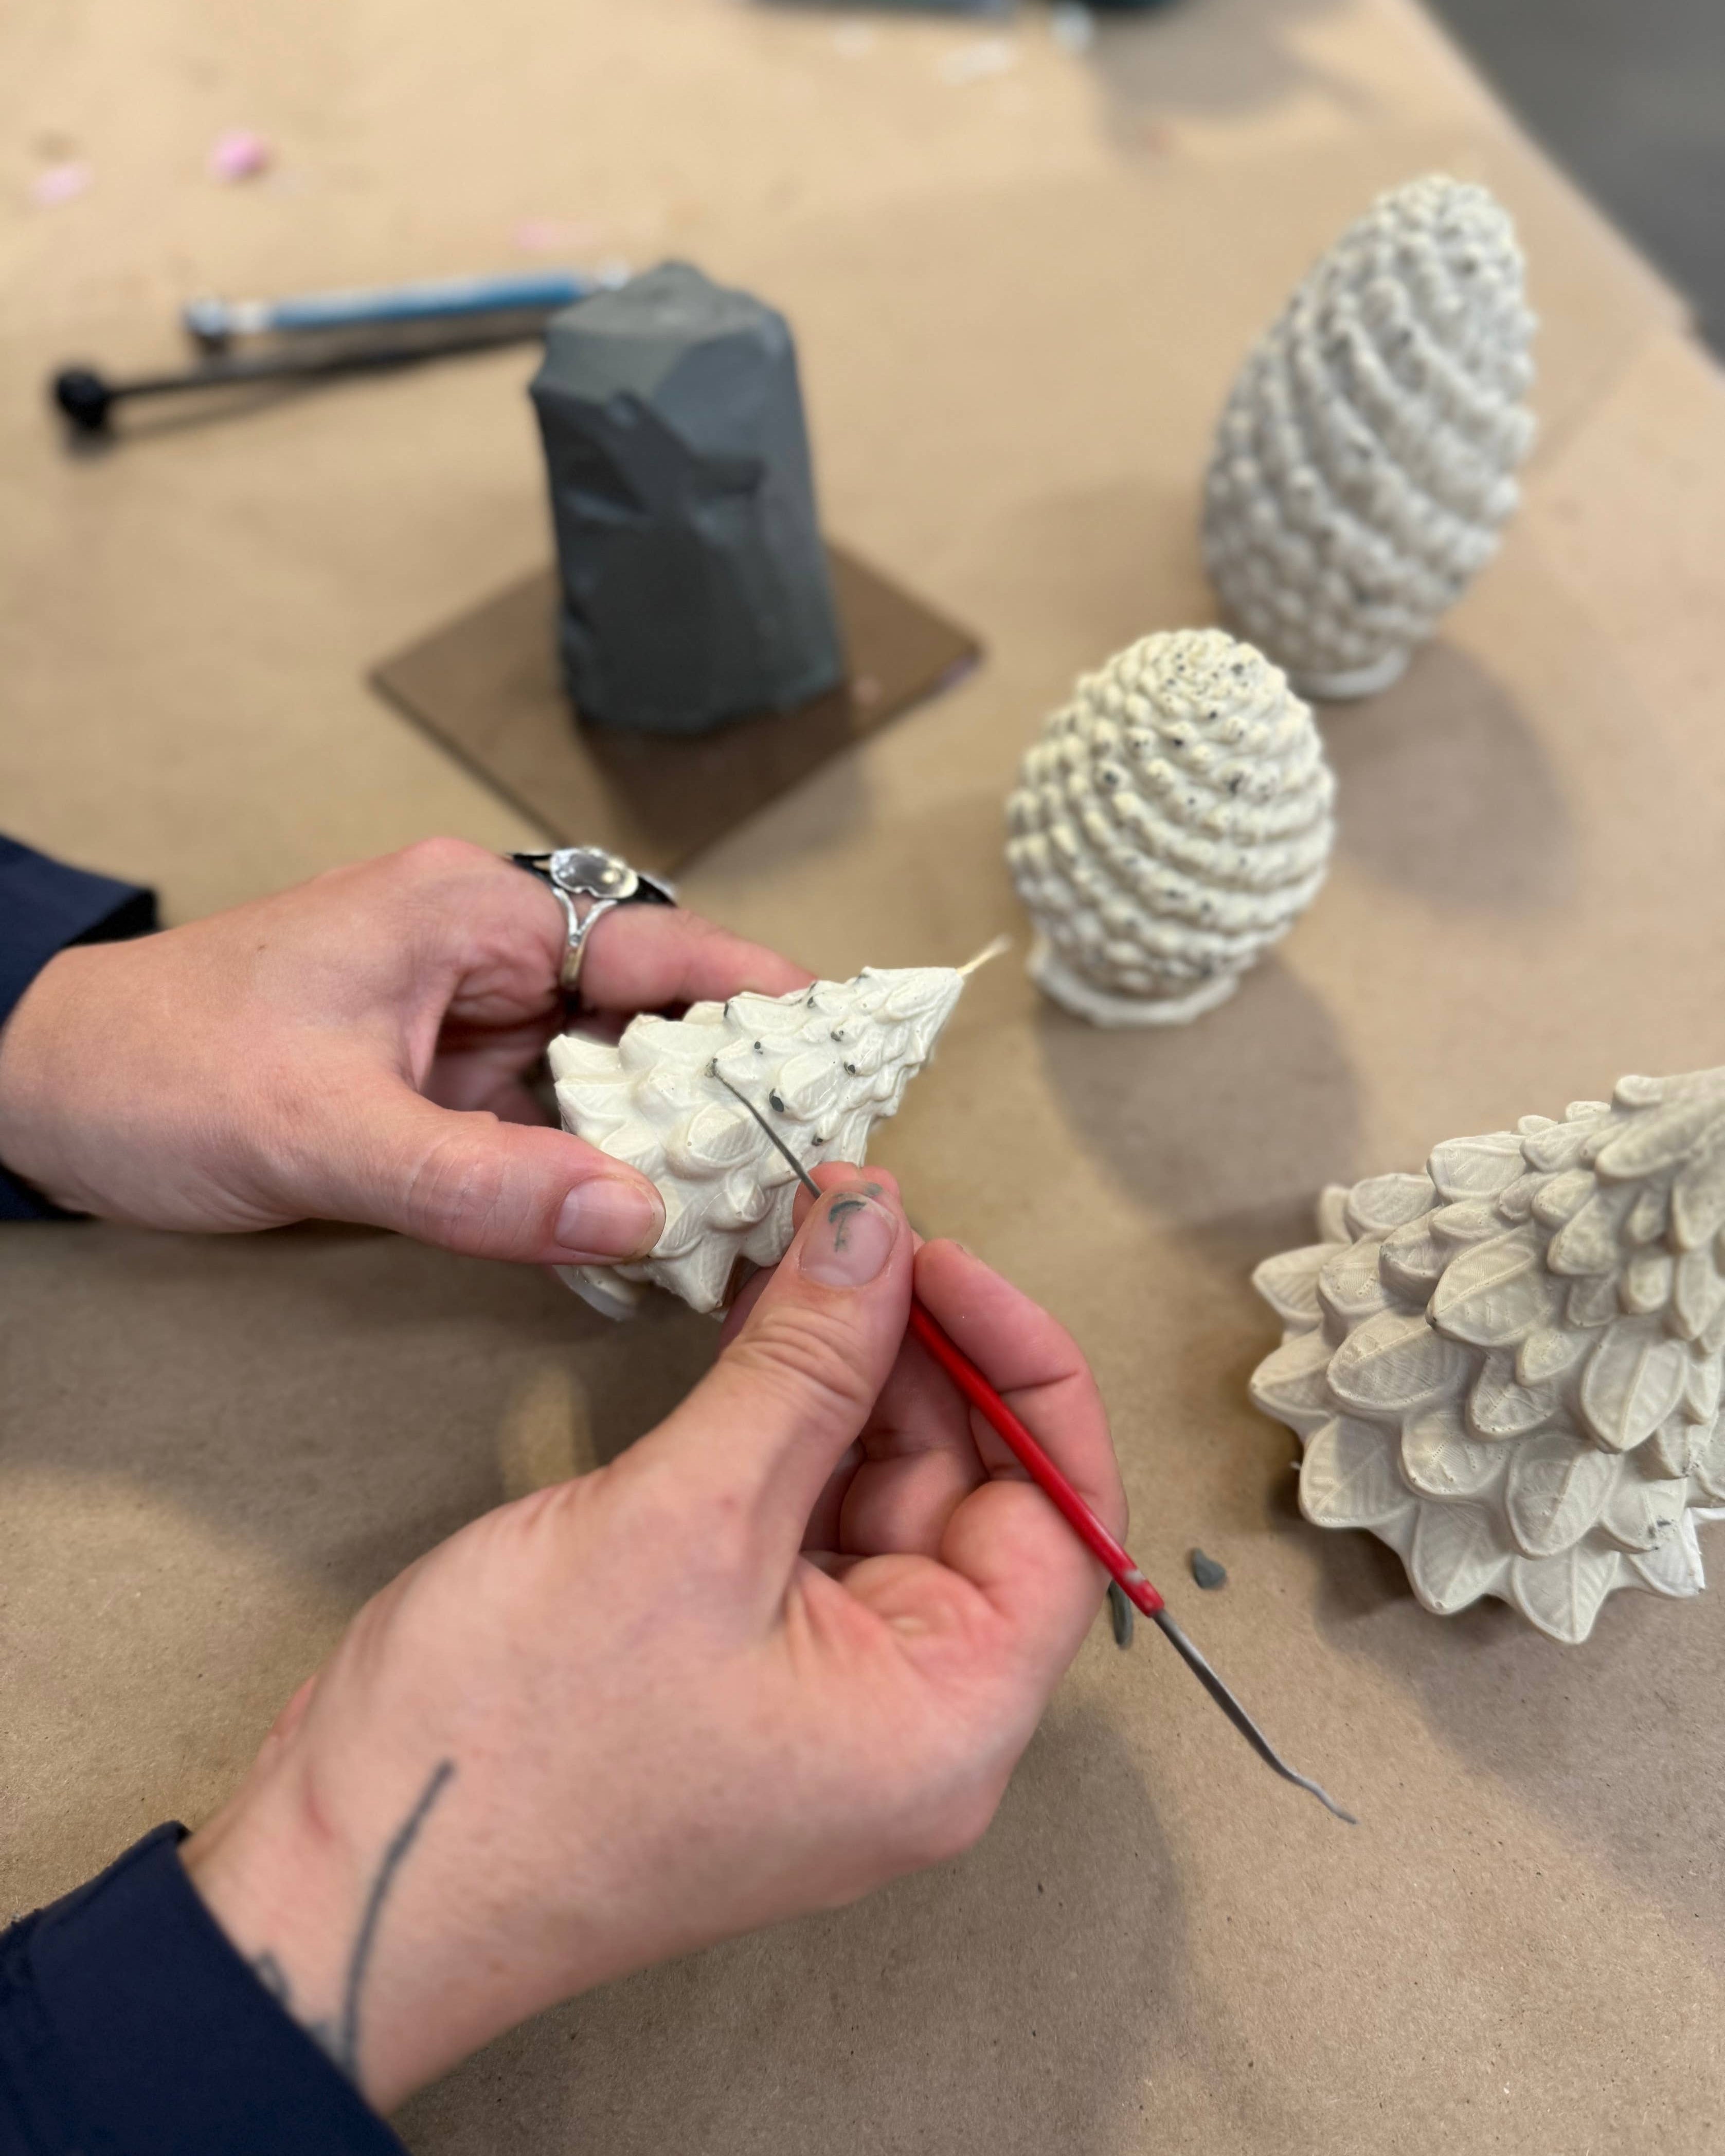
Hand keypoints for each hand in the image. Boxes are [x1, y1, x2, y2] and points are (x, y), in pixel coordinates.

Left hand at [0, 837, 810, 1265]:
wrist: (34, 1090)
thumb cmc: (157, 1070)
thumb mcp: (320, 1131)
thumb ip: (479, 1181)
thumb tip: (638, 1214)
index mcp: (470, 916)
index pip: (657, 949)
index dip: (763, 1000)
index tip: (854, 1051)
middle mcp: (484, 958)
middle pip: (649, 1020)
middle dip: (730, 1091)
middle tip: (815, 1170)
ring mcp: (463, 1026)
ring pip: (605, 1082)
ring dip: (668, 1143)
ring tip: (757, 1215)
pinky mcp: (438, 1088)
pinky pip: (547, 1129)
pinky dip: (598, 1175)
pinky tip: (648, 1231)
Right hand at [181, 1166, 1123, 2111]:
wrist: (346, 1871)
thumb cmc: (513, 1746)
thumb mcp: (683, 1521)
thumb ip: (806, 1363)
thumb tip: (880, 1221)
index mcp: (946, 1721)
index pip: (1060, 1514)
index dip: (1020, 1365)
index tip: (940, 1254)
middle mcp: (907, 1715)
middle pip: (969, 1490)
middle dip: (917, 1348)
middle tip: (848, 1222)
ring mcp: (819, 1689)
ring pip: (879, 1493)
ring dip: (845, 1371)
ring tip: (797, 1254)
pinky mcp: (740, 1657)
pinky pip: (800, 1518)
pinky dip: (785, 1421)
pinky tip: (755, 1332)